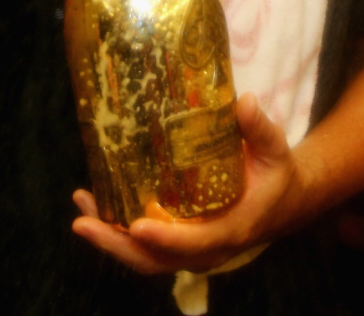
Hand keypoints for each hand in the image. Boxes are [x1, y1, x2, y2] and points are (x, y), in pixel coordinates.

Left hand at [72, 93, 298, 274]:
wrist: (283, 200)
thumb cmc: (276, 174)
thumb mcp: (275, 150)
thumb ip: (260, 128)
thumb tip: (245, 102)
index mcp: (232, 229)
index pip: (195, 243)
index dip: (165, 239)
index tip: (137, 226)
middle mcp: (206, 246)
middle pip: (155, 260)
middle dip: (116, 245)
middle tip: (83, 222)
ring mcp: (190, 246)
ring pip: (144, 256)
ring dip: (109, 237)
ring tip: (80, 209)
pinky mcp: (179, 237)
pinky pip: (145, 243)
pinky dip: (117, 229)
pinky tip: (94, 203)